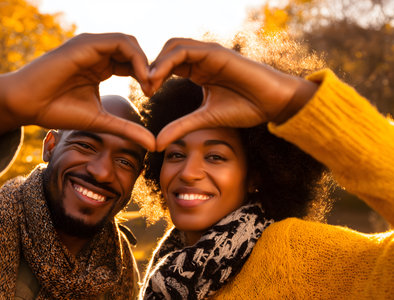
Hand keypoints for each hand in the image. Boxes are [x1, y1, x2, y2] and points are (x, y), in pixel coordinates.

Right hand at [0, 33, 155, 157]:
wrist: (26, 104)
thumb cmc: (58, 110)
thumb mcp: (102, 121)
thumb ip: (128, 129)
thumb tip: (154, 144)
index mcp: (101, 66)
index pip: (133, 63)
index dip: (147, 77)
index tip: (152, 95)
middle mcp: (97, 52)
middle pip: (134, 51)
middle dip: (150, 68)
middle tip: (153, 90)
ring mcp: (91, 46)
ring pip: (130, 43)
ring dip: (145, 62)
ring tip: (148, 85)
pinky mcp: (85, 44)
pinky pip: (119, 43)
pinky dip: (135, 58)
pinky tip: (140, 78)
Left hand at [148, 38, 317, 150]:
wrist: (272, 103)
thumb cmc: (245, 108)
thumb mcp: (205, 119)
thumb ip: (180, 126)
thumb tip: (156, 142)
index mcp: (197, 71)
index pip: (167, 66)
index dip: (153, 78)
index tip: (146, 95)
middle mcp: (201, 59)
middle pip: (166, 53)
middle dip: (151, 68)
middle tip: (145, 89)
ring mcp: (208, 54)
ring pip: (173, 47)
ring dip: (157, 63)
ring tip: (149, 84)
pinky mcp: (215, 53)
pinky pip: (185, 50)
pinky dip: (167, 61)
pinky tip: (158, 78)